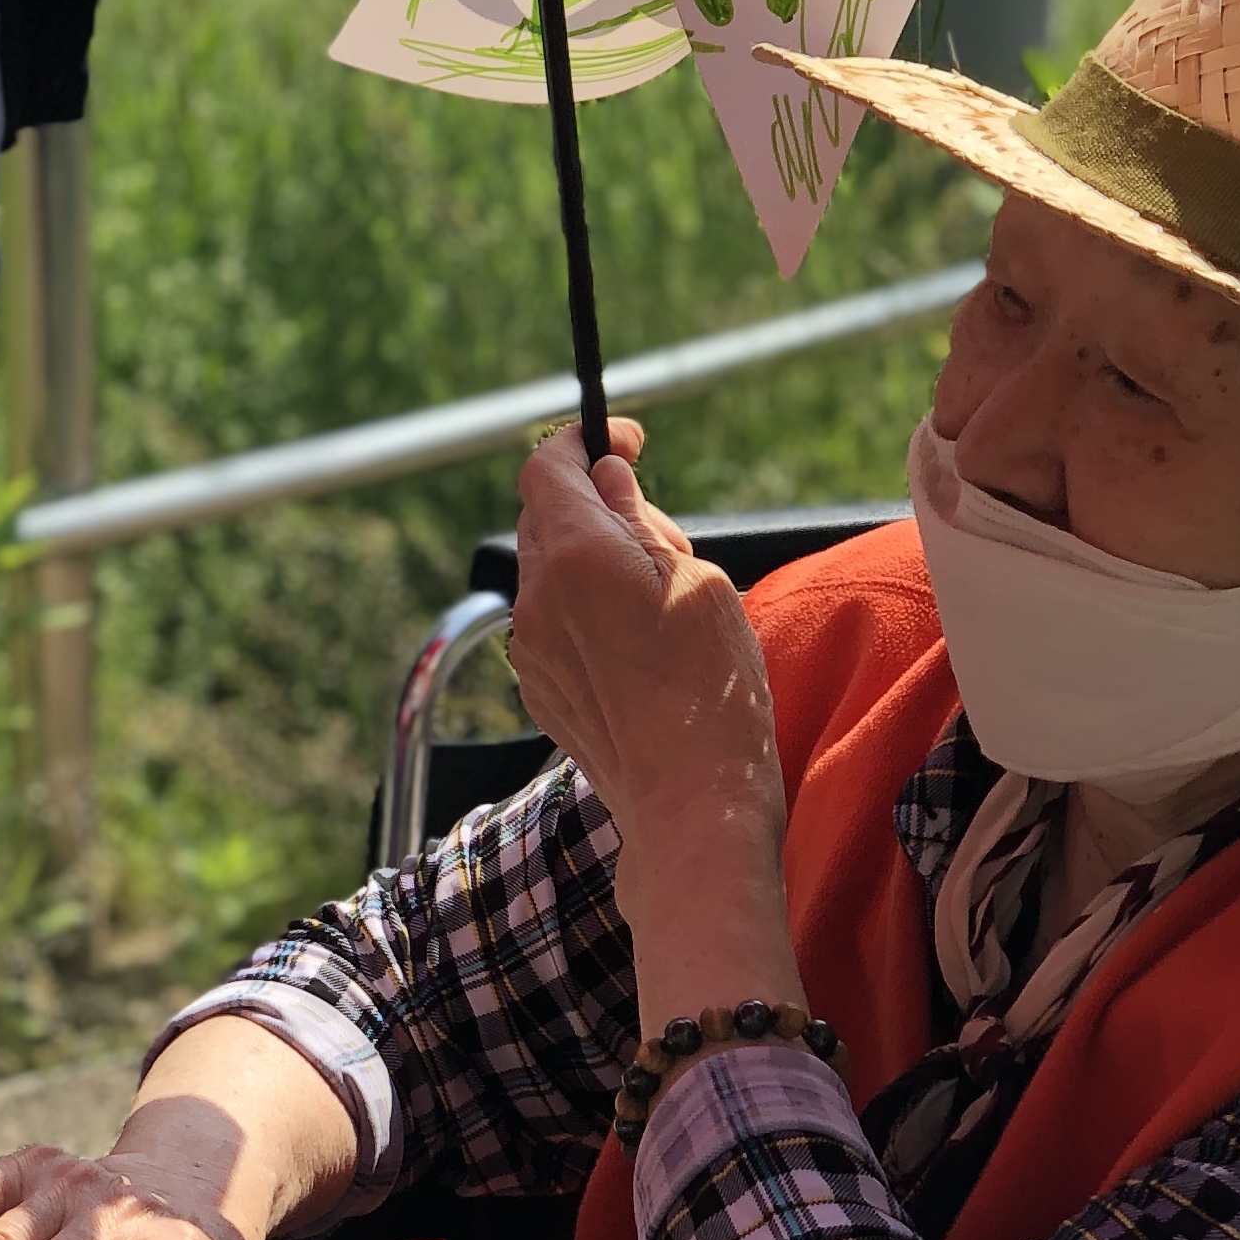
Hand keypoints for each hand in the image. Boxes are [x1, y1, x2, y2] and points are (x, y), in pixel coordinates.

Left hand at [506, 422, 791, 963]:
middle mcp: (535, 596)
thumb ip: (640, 522)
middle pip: (544, 514)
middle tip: (660, 532)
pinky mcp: (535, 684)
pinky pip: (550, 620)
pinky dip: (583, 607)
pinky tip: (637, 643)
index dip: (585, 441)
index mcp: (574, 555)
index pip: (548, 465)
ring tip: (658, 598)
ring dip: (590, 559)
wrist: (689, 800)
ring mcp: (528, 645)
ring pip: (547, 569)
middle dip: (595, 502)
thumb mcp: (697, 582)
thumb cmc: (712, 689)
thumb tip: (606, 479)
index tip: (628, 439)